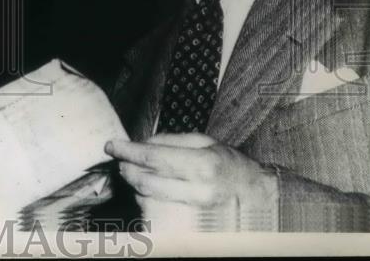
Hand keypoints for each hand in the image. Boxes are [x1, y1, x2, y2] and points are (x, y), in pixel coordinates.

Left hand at [105, 133, 278, 228]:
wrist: (257, 198)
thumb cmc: (230, 166)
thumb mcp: (205, 142)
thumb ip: (171, 141)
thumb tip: (141, 143)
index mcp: (202, 166)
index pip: (153, 159)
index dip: (128, 151)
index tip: (112, 145)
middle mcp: (198, 192)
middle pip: (146, 182)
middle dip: (127, 169)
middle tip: (121, 160)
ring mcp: (195, 214)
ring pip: (147, 200)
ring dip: (136, 185)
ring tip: (140, 174)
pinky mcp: (191, 228)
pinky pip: (156, 215)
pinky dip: (147, 201)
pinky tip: (152, 192)